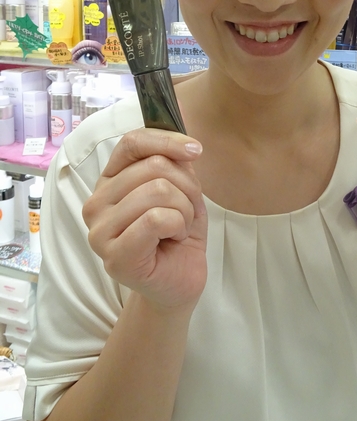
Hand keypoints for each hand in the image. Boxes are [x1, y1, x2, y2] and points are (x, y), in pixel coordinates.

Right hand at [82, 129, 207, 311]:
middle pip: (154, 166)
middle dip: (186, 186)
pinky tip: (172, 239)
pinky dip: (177, 225)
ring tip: (178, 227)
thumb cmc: (177, 232)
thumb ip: (176, 165)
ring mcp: (100, 230)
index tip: (196, 150)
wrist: (179, 280)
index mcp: (110, 180)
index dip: (167, 140)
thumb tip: (186, 147)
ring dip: (184, 209)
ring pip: (157, 190)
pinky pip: (156, 218)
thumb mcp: (182, 189)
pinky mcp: (114, 255)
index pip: (132, 143)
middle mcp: (96, 202)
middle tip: (186, 211)